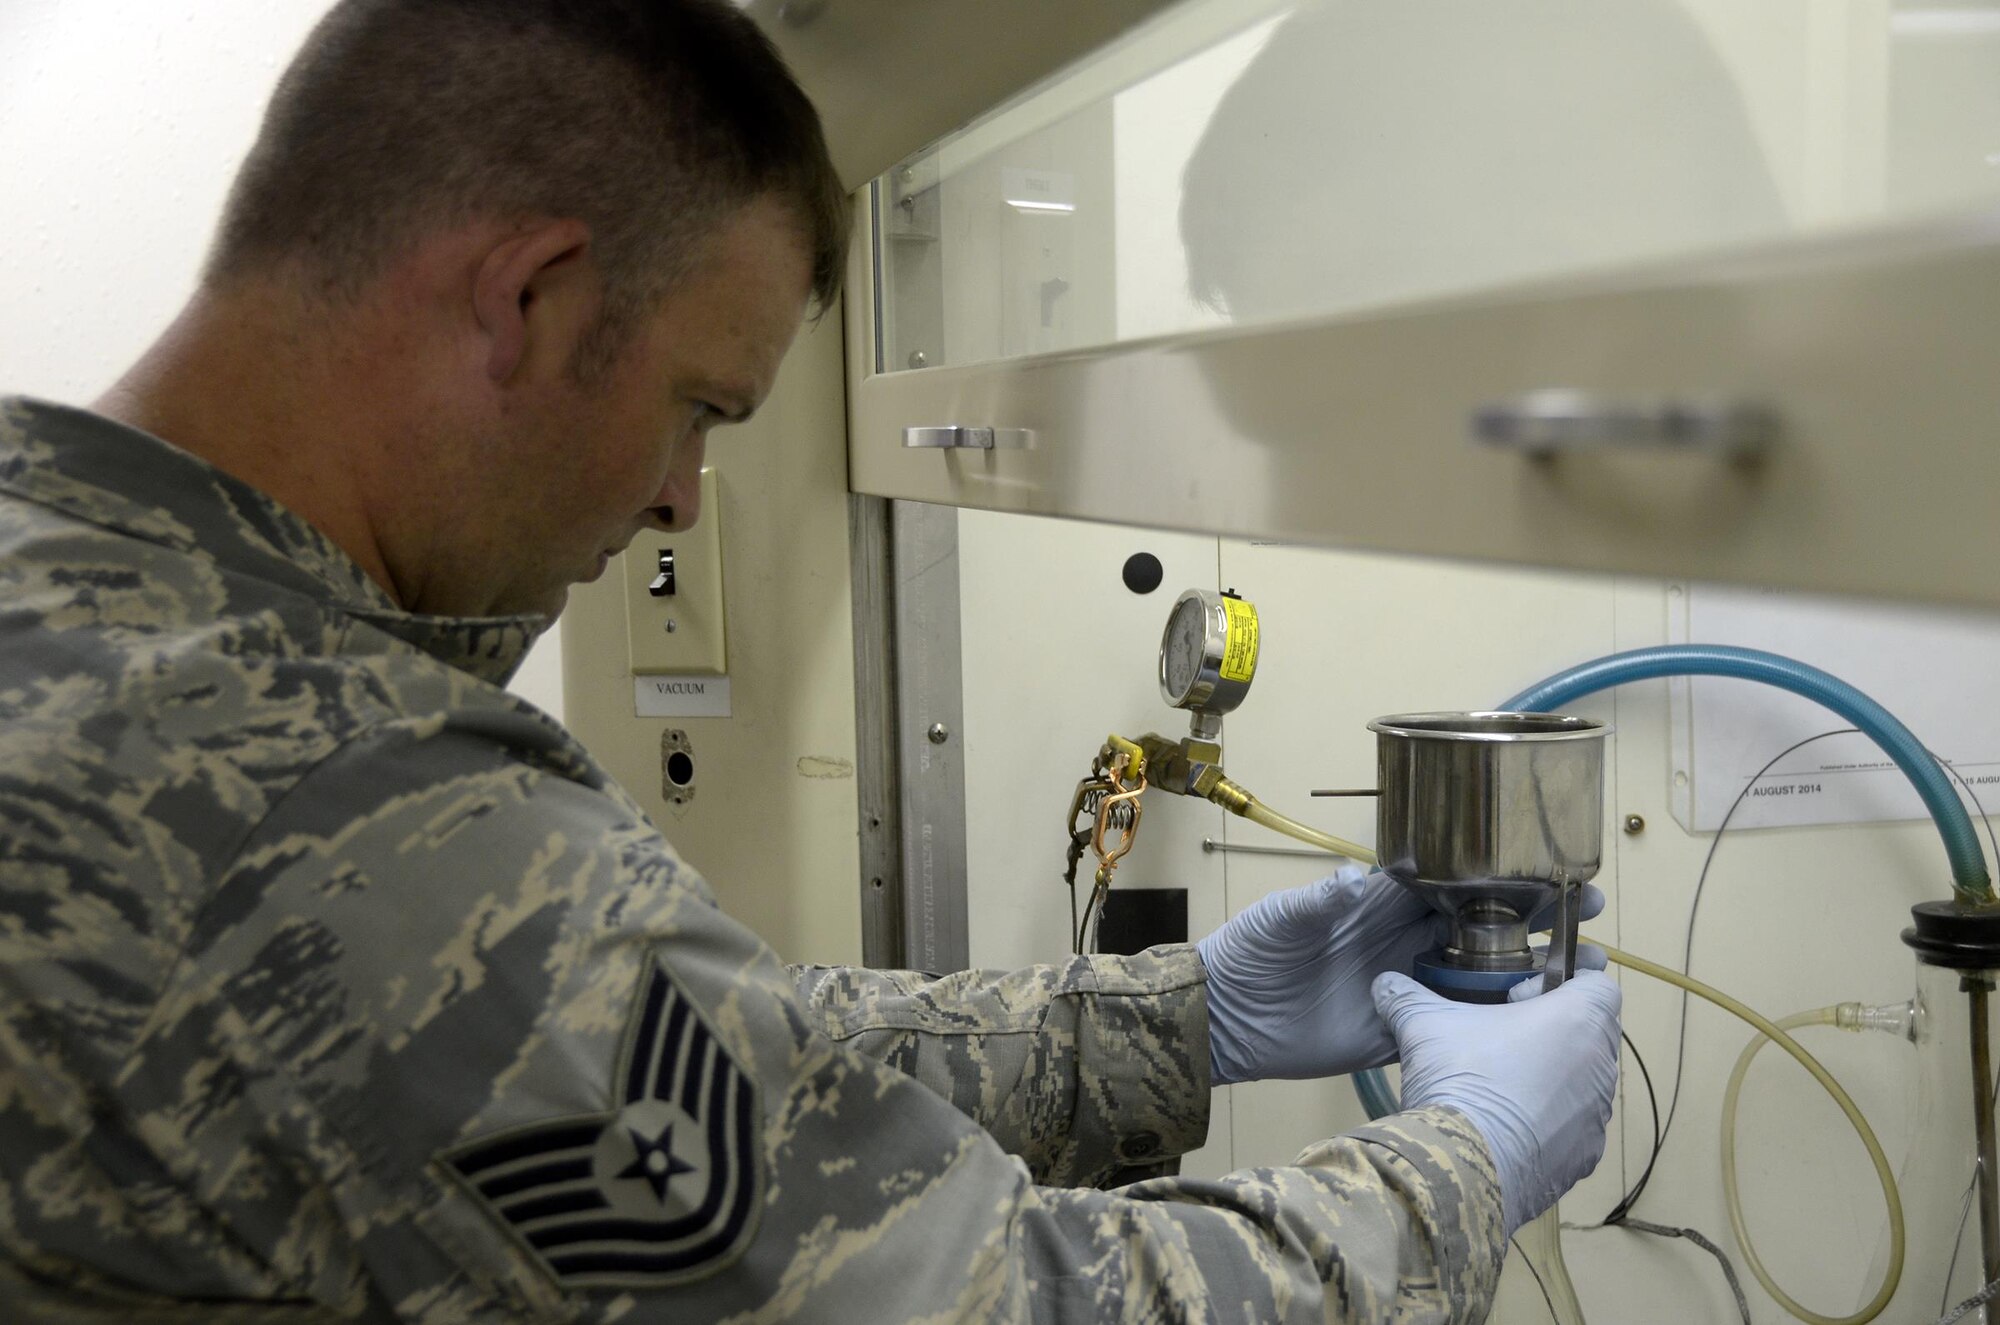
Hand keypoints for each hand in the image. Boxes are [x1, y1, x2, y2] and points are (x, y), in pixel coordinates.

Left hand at [1195, 863, 1602, 1084]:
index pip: (1450, 877)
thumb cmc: (1249, 953)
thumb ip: (1320, 899)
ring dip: (1526, 969)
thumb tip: (1355, 875)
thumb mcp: (1282, 918)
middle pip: (1480, 922)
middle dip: (1533, 913)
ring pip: (1479, 973)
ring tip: (1582, 964)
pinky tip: (1538, 1021)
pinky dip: (1494, 1023)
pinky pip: (1456, 1025)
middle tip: (1588, 907)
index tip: (1542, 860)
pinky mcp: (1400, 1029)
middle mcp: (1402, 938)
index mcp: (1380, 902)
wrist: (1227, 1017)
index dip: (1495, 868)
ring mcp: (1406, 984)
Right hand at [1372, 969, 1622, 1234]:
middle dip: (1553, 1027)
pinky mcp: (1585, 1158)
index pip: (1599, 982)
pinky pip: (1573, 1127)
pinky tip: (1506, 1125)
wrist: (1464, 1167)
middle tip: (1504, 1030)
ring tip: (1502, 1080)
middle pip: (1591, 1031)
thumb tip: (1383, 983)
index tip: (1522, 991)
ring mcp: (1597, 1117)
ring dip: (1553, 1073)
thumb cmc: (1459, 1077)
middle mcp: (1601, 1065)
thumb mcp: (1424, 1025)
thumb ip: (1406, 996)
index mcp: (1579, 1020)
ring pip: (1583, 1081)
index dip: (1563, 980)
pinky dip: (1548, 1120)